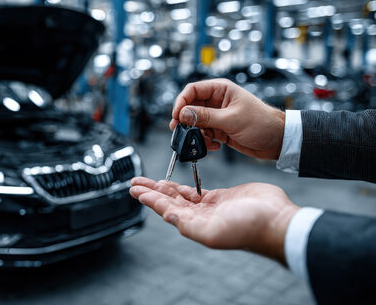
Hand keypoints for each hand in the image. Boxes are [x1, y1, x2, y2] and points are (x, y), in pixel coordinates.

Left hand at [130, 177, 299, 263]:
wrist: (276, 219)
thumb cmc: (250, 228)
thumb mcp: (215, 230)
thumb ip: (189, 224)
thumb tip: (167, 216)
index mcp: (195, 224)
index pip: (165, 209)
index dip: (150, 199)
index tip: (136, 191)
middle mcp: (199, 216)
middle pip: (168, 201)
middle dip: (151, 191)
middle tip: (135, 182)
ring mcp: (209, 207)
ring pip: (179, 195)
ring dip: (163, 188)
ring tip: (148, 181)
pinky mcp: (220, 197)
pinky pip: (195, 191)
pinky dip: (182, 187)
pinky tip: (172, 183)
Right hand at [170, 79, 284, 159]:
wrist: (278, 140)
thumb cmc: (262, 122)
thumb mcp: (231, 119)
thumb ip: (205, 117)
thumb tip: (183, 114)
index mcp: (220, 90)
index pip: (192, 90)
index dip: (181, 102)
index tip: (176, 116)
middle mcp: (216, 102)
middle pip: (190, 107)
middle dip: (185, 121)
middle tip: (180, 131)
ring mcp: (217, 116)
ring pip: (195, 123)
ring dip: (195, 134)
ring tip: (202, 141)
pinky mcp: (219, 130)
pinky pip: (203, 134)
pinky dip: (205, 142)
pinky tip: (214, 146)